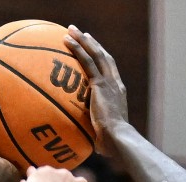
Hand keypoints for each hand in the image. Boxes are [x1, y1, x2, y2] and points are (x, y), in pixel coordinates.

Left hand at [65, 26, 129, 157]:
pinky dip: (77, 48)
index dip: (102, 60)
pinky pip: (87, 61)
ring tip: (72, 30)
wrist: (118, 138)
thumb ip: (98, 136)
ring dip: (84, 40)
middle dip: (93, 44)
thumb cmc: (112, 144)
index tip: (94, 51)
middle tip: (82, 34)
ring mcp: (109, 82)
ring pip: (96, 54)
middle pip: (104, 58)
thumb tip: (92, 148)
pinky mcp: (100, 84)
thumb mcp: (104, 137)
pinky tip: (66, 40)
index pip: (110, 72)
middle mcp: (115, 84)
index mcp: (118, 94)